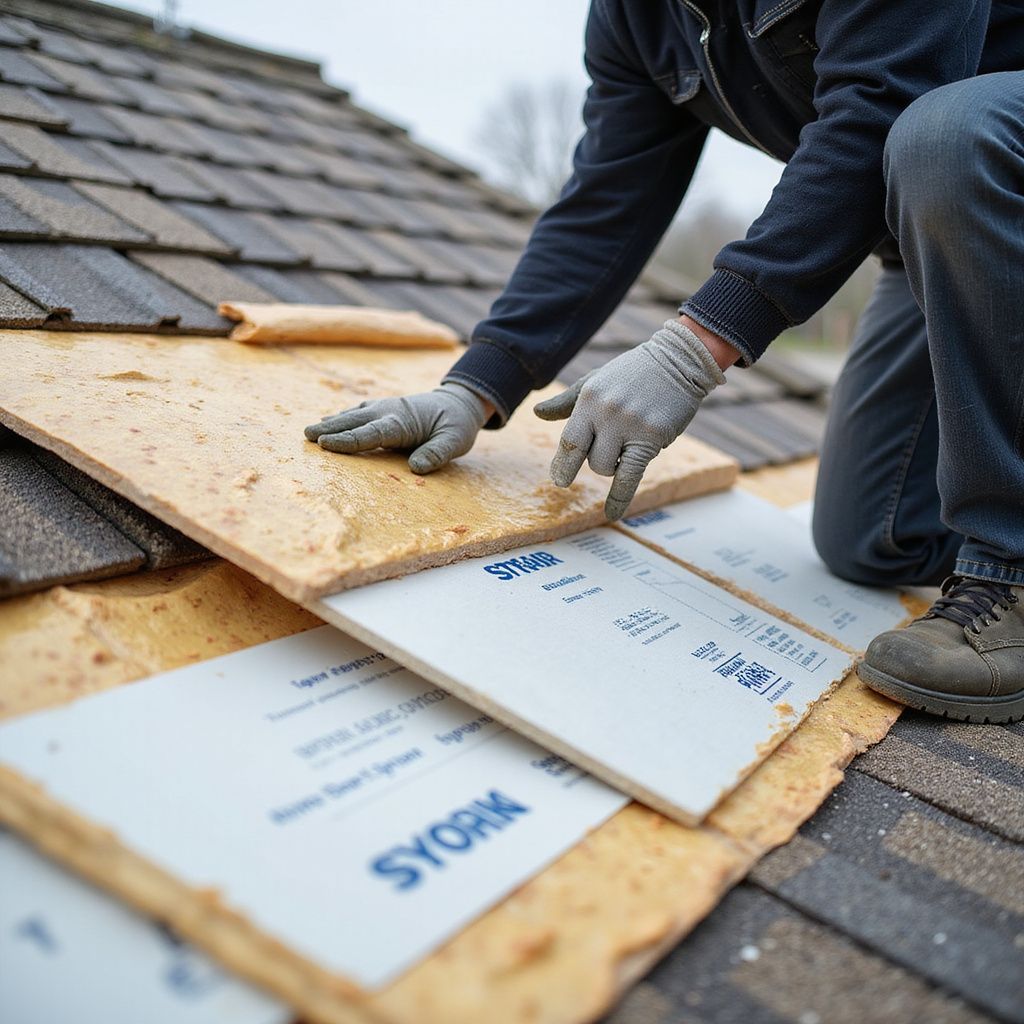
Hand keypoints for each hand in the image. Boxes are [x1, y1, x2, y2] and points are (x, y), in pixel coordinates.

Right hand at [304, 381, 491, 473]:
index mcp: (402, 422)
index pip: (370, 433)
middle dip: (330, 429)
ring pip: (353, 415)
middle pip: (354, 421)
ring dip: (332, 422)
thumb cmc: (457, 425)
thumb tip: (416, 468)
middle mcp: (389, 412)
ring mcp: (385, 407)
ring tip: (309, 431)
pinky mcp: (384, 409)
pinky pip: (359, 413)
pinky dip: (343, 417)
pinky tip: (330, 422)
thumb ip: (437, 454)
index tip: (326, 445)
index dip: (347, 440)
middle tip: (306, 436)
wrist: (459, 402)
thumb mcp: (455, 442)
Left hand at [534, 319, 728, 519]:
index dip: (562, 463)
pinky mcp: (652, 437)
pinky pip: (630, 477)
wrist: (678, 360)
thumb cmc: (633, 372)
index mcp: (590, 399)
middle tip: (564, 481)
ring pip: (606, 467)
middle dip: (581, 466)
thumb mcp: (595, 381)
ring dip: (611, 466)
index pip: (569, 440)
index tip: (558, 477)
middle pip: (585, 458)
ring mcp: (630, 425)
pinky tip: (612, 514)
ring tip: (623, 449)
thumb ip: (567, 401)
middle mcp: (607, 413)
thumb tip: (538, 412)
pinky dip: (619, 498)